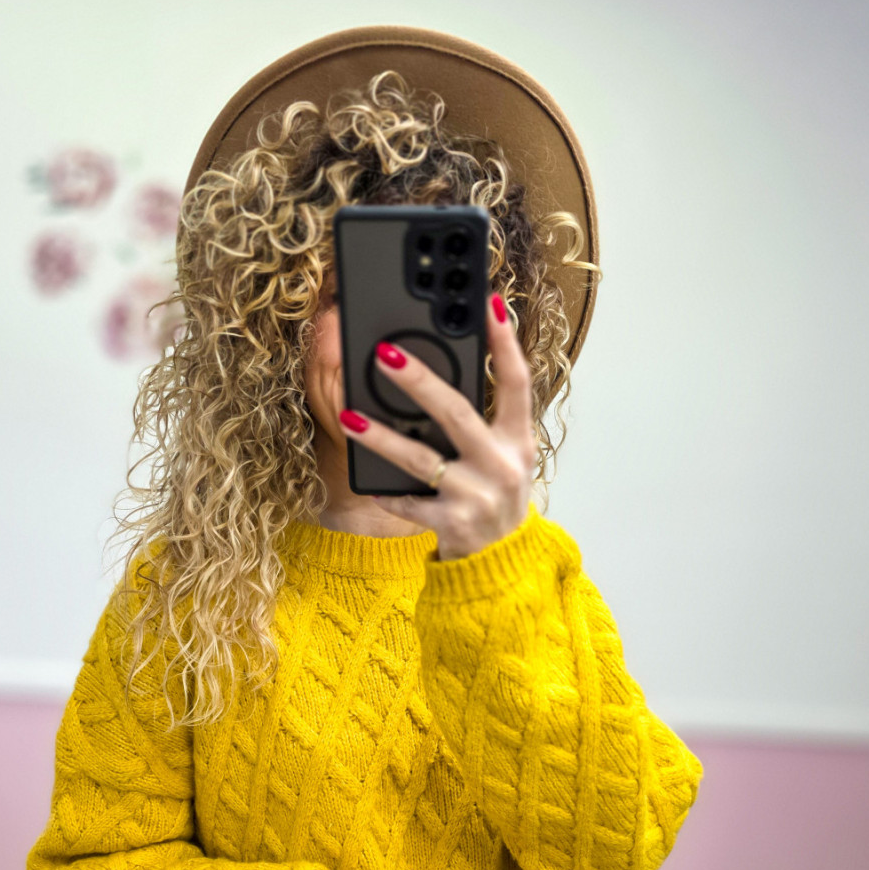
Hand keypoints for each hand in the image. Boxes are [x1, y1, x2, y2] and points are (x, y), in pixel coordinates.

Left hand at [338, 294, 534, 560]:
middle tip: (385, 354)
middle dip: (420, 381)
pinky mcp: (453, 524)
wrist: (501, 564)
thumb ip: (484, 419)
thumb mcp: (503, 457)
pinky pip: (410, 502)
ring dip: (382, 437)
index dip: (504, 343)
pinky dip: (388, 493)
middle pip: (457, 414)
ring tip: (349, 416)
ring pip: (421, 459)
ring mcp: (476, 496)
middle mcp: (502, 466)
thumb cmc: (494, 497)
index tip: (489, 305)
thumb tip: (441, 373)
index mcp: (518, 441)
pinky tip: (368, 483)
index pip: (516, 383)